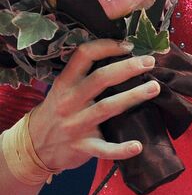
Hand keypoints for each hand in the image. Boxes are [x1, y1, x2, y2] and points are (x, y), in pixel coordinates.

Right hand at [26, 39, 159, 171]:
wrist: (33, 147)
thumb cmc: (57, 112)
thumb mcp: (63, 90)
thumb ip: (85, 76)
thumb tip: (124, 56)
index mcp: (65, 84)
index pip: (84, 56)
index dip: (106, 46)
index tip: (129, 45)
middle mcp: (69, 102)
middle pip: (100, 79)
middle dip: (128, 68)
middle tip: (150, 62)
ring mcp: (76, 125)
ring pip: (106, 108)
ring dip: (133, 97)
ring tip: (154, 88)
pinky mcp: (82, 147)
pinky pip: (104, 149)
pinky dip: (121, 149)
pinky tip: (138, 146)